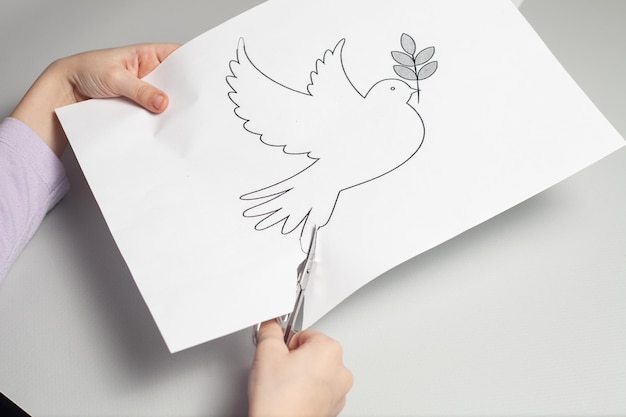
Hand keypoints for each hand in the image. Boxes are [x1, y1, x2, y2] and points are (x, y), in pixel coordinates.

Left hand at [11, 43, 178, 156]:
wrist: (65, 91)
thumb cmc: (86, 71)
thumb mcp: (115, 78)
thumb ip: (140, 90)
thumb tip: (163, 102)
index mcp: (147, 55)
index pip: (178, 56)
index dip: (192, 65)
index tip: (203, 78)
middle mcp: (149, 73)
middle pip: (175, 82)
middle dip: (183, 92)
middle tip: (191, 103)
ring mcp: (145, 92)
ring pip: (165, 100)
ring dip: (170, 108)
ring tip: (177, 116)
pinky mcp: (139, 108)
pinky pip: (153, 113)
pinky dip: (158, 120)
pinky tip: (162, 124)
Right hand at [248, 320, 352, 416]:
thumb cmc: (279, 400)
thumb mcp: (266, 352)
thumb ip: (270, 330)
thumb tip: (271, 324)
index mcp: (329, 349)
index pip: (304, 334)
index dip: (286, 345)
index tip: (279, 356)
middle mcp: (340, 369)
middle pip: (312, 352)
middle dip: (295, 359)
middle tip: (280, 373)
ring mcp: (339, 391)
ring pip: (316, 372)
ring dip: (301, 376)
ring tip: (285, 388)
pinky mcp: (333, 407)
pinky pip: (319, 391)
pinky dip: (306, 393)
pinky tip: (291, 398)